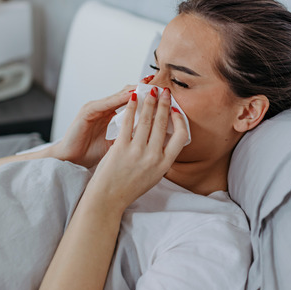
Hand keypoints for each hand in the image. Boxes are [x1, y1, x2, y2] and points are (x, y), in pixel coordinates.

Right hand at [53, 75, 153, 167]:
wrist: (71, 161)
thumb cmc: (93, 154)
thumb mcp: (119, 144)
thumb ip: (133, 136)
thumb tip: (155, 138)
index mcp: (113, 116)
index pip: (134, 103)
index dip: (149, 99)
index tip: (166, 97)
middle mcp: (105, 108)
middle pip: (128, 94)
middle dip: (145, 89)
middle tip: (161, 86)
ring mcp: (96, 108)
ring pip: (119, 95)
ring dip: (135, 90)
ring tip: (150, 87)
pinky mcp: (87, 111)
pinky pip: (106, 103)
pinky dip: (119, 99)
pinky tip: (132, 96)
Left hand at [85, 86, 187, 210]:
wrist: (108, 199)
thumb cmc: (128, 187)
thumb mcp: (152, 175)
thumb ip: (160, 157)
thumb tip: (165, 136)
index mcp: (164, 165)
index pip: (181, 137)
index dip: (180, 120)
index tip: (175, 110)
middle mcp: (153, 158)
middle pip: (163, 124)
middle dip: (164, 103)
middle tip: (165, 91)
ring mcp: (137, 152)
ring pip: (147, 119)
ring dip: (149, 101)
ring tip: (150, 90)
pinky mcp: (121, 148)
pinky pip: (128, 122)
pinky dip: (131, 107)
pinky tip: (132, 98)